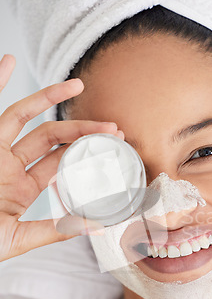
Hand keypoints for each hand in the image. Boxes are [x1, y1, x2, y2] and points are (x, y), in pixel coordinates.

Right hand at [0, 54, 123, 261]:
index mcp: (23, 189)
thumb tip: (97, 226)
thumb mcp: (20, 238)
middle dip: (80, 129)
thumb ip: (54, 231)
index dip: (86, 150)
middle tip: (111, 126)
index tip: (113, 142)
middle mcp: (10, 167)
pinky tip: (9, 61)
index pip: (61, 161)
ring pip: (22, 116)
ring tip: (78, 84)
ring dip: (49, 98)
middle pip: (50, 137)